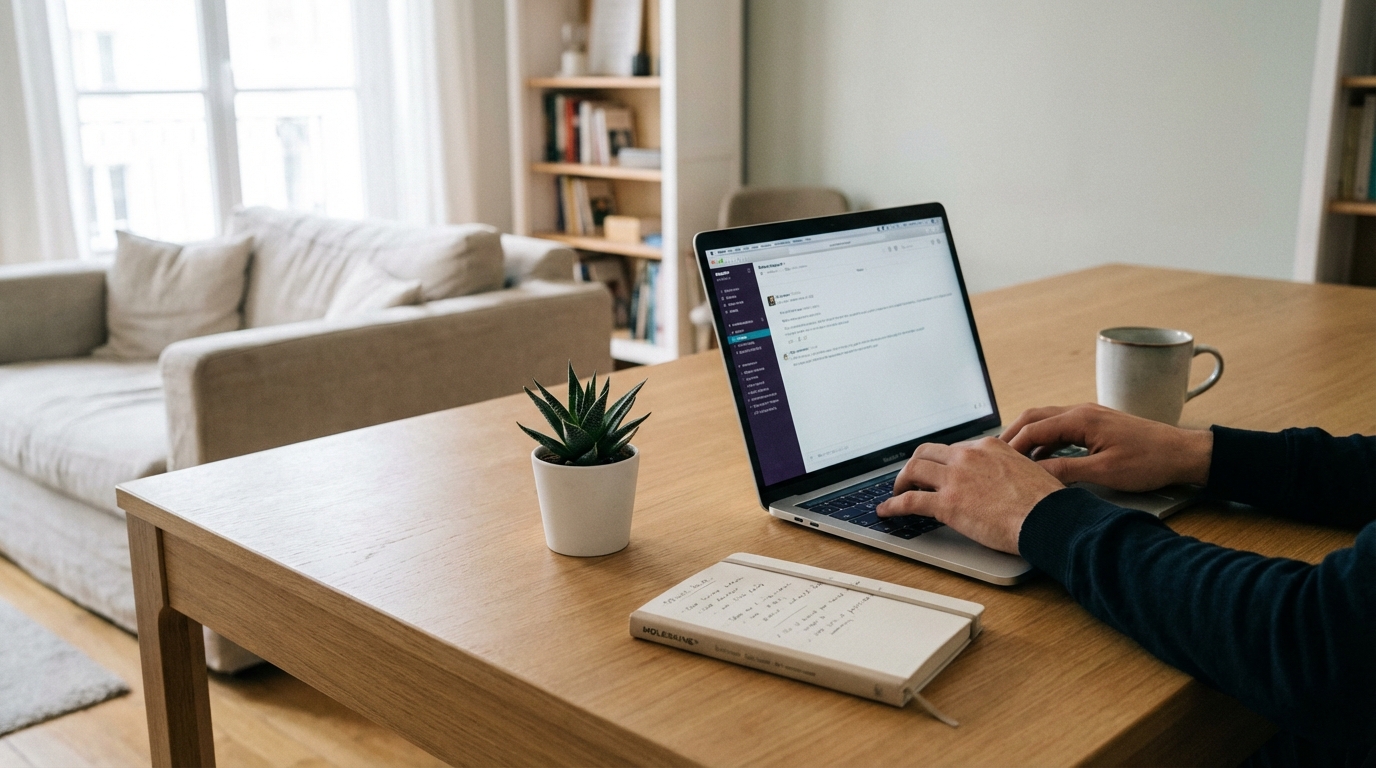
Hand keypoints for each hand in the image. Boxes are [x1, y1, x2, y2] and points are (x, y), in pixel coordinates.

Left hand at [876, 438, 1062, 554]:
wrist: (1049, 518)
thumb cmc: (1046, 502)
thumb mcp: (1028, 471)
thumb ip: (1008, 468)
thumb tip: (1004, 478)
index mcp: (988, 447)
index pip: (954, 449)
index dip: (941, 462)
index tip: (937, 471)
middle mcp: (968, 457)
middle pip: (926, 453)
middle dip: (914, 466)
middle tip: (910, 479)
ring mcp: (955, 478)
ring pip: (913, 471)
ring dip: (900, 482)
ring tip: (896, 494)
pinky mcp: (947, 503)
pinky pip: (910, 501)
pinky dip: (893, 505)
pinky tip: (887, 511)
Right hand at [999, 404, 1212, 491]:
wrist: (1182, 453)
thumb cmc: (1149, 461)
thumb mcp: (1104, 472)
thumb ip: (1065, 471)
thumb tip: (1035, 475)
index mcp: (1080, 419)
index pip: (1033, 429)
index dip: (1011, 446)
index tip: (996, 461)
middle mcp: (1081, 411)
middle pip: (1033, 417)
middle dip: (1012, 435)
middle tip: (994, 455)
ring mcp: (1089, 415)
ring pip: (1046, 420)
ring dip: (1028, 437)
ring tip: (1012, 458)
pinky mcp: (1096, 424)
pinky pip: (1061, 427)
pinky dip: (1045, 440)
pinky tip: (1042, 459)